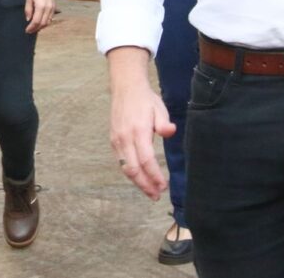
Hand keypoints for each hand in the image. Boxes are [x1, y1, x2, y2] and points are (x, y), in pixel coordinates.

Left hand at [25, 0, 56, 33]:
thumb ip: (28, 9)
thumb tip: (28, 19)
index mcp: (41, 6)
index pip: (36, 21)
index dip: (31, 27)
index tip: (27, 30)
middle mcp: (48, 9)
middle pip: (43, 24)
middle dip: (36, 29)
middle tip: (30, 31)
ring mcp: (52, 8)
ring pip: (48, 22)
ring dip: (41, 27)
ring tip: (34, 28)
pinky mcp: (54, 7)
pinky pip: (51, 18)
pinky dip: (46, 22)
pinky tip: (41, 22)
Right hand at [108, 48, 174, 199]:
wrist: (125, 88)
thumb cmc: (145, 100)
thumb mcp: (159, 108)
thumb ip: (164, 123)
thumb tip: (170, 132)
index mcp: (138, 131)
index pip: (146, 160)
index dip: (155, 176)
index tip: (164, 186)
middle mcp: (124, 138)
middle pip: (133, 169)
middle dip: (145, 185)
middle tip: (156, 196)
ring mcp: (117, 140)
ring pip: (125, 168)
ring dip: (137, 182)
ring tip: (150, 191)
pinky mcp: (113, 140)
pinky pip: (121, 161)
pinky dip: (131, 172)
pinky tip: (140, 177)